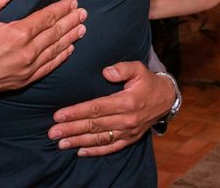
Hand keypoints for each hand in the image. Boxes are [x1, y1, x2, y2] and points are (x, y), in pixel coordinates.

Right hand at [0, 0, 86, 109]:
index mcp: (16, 34)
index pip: (46, 18)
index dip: (61, 9)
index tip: (72, 2)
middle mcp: (25, 53)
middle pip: (54, 34)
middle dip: (70, 22)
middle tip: (83, 13)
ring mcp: (26, 69)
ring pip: (55, 51)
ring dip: (70, 38)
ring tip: (82, 28)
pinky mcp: (23, 81)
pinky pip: (48, 68)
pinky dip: (60, 58)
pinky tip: (69, 50)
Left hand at [48, 61, 174, 155]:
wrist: (166, 99)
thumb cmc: (147, 81)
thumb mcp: (138, 68)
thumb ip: (122, 68)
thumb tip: (105, 72)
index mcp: (127, 101)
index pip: (97, 107)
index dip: (77, 112)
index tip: (59, 115)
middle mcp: (127, 119)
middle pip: (94, 125)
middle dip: (72, 129)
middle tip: (53, 132)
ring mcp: (129, 132)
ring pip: (100, 138)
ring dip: (78, 141)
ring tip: (61, 143)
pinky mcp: (130, 139)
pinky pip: (111, 147)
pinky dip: (95, 151)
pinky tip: (79, 151)